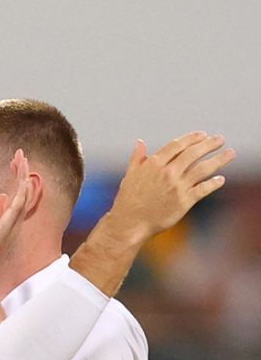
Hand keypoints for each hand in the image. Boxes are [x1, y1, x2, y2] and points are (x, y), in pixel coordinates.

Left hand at [0, 149, 31, 280]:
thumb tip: (1, 196)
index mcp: (8, 216)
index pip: (16, 190)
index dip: (17, 174)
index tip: (15, 159)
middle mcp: (13, 218)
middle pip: (22, 190)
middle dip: (22, 171)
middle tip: (21, 153)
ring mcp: (10, 222)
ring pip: (22, 195)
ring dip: (23, 177)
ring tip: (23, 160)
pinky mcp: (5, 227)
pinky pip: (17, 208)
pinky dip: (21, 195)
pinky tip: (22, 182)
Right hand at [105, 132, 233, 245]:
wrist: (129, 223)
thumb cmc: (128, 200)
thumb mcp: (130, 175)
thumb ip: (137, 158)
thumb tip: (140, 142)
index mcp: (154, 164)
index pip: (178, 145)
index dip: (192, 138)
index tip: (203, 135)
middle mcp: (167, 172)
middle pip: (193, 153)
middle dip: (209, 144)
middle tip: (220, 139)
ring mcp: (177, 187)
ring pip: (203, 169)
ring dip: (219, 160)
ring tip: (230, 153)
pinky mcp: (184, 202)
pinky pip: (203, 189)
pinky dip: (214, 183)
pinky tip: (221, 179)